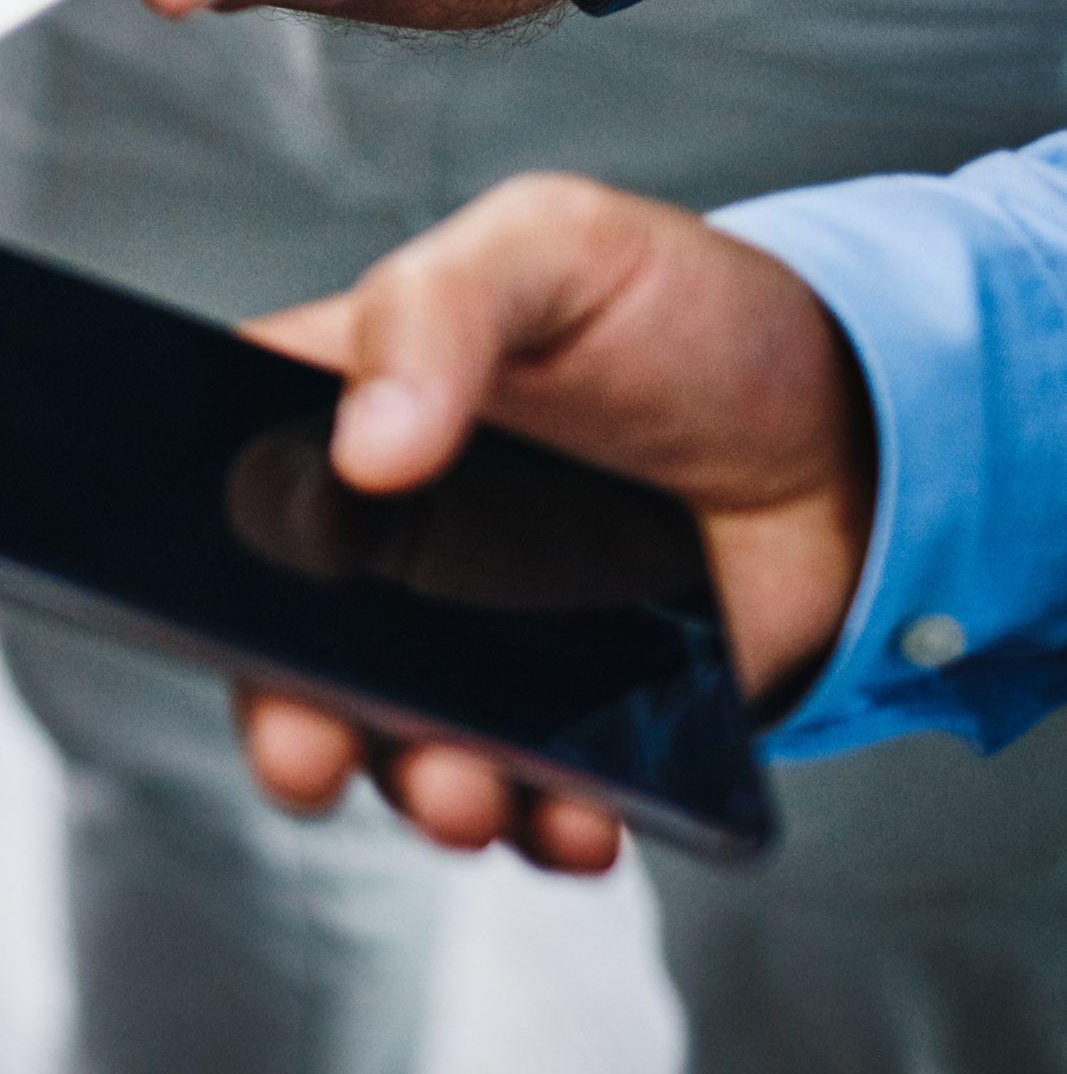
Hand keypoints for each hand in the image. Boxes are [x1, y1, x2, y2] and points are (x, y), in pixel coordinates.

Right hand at [233, 173, 874, 871]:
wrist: (873, 432)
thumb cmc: (695, 313)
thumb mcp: (554, 247)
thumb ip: (437, 311)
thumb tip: (365, 450)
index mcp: (350, 415)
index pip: (234, 484)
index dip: (201, 551)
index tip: (224, 606)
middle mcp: (396, 542)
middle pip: (291, 644)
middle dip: (288, 718)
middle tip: (313, 751)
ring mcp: (482, 638)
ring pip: (404, 738)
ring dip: (417, 784)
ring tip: (469, 792)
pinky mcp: (581, 716)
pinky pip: (538, 794)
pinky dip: (547, 825)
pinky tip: (579, 818)